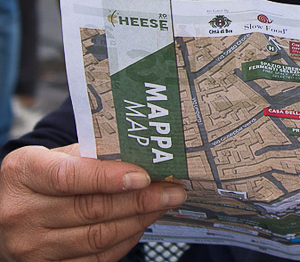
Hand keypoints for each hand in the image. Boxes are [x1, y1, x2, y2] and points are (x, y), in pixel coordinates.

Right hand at [0, 144, 186, 261]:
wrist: (4, 211)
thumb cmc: (38, 178)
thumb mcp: (52, 157)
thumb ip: (89, 157)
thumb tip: (142, 159)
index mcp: (23, 174)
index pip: (69, 177)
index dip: (109, 177)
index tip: (145, 175)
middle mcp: (22, 213)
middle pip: (91, 209)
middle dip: (140, 199)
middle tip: (173, 190)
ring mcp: (31, 247)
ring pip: (97, 237)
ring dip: (139, 220)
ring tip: (164, 205)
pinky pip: (95, 259)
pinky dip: (125, 240)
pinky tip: (142, 224)